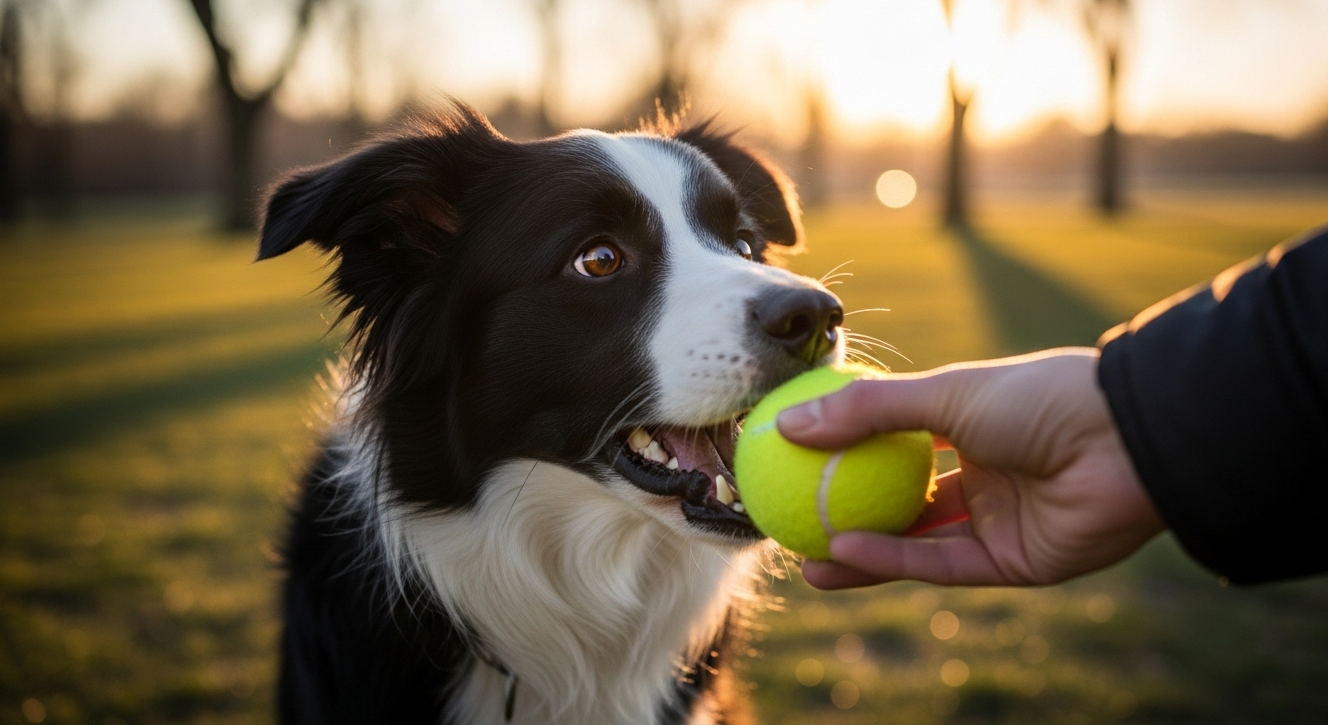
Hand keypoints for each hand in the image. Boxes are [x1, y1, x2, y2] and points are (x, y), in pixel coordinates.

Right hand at [779, 349, 1165, 588]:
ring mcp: (996, 520)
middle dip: (843, 514)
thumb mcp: (942, 393)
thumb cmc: (1038, 397)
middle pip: (899, 501)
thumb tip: (788, 423)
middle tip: (789, 518)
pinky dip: (892, 559)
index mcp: (969, 425)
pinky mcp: (1012, 563)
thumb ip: (867, 411)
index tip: (791, 456)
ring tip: (803, 555)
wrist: (1125, 440)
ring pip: (915, 542)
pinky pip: (940, 564)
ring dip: (859, 551)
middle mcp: (981, 474)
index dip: (844, 453)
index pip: (894, 442)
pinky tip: (845, 550)